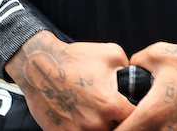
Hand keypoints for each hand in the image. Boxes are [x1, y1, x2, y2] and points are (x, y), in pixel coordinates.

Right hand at [4, 31, 133, 130]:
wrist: (37, 64)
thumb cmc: (72, 58)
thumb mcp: (111, 53)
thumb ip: (130, 69)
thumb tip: (138, 79)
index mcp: (111, 104)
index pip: (137, 120)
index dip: (138, 116)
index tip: (132, 110)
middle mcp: (96, 122)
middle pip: (118, 130)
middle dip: (118, 123)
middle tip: (112, 112)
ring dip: (100, 126)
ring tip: (93, 113)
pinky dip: (80, 129)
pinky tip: (78, 117)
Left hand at [117, 43, 176, 130]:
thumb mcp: (156, 54)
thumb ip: (135, 64)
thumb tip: (128, 72)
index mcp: (152, 113)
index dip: (113, 129)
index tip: (113, 122)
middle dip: (132, 130)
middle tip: (131, 119)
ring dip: (153, 130)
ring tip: (154, 119)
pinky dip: (171, 130)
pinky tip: (174, 120)